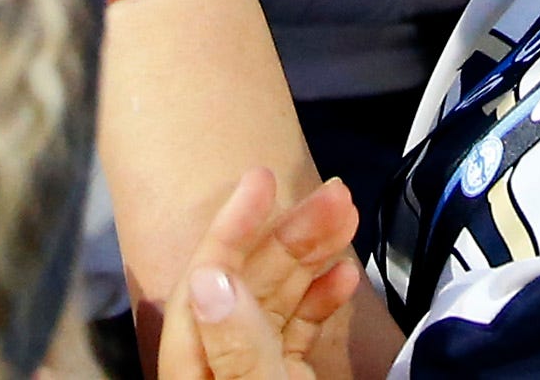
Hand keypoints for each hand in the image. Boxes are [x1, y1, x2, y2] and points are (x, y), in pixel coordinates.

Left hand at [151, 166, 363, 379]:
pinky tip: (344, 275)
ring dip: (312, 255)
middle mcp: (219, 360)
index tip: (262, 180)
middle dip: (292, 233)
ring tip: (346, 217)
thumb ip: (238, 345)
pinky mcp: (280, 378)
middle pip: (249, 282)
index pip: (206, 279)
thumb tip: (211, 280)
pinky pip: (296, 329)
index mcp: (193, 365)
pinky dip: (320, 300)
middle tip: (335, 194)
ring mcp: (251, 368)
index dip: (234, 225)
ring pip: (277, 298)